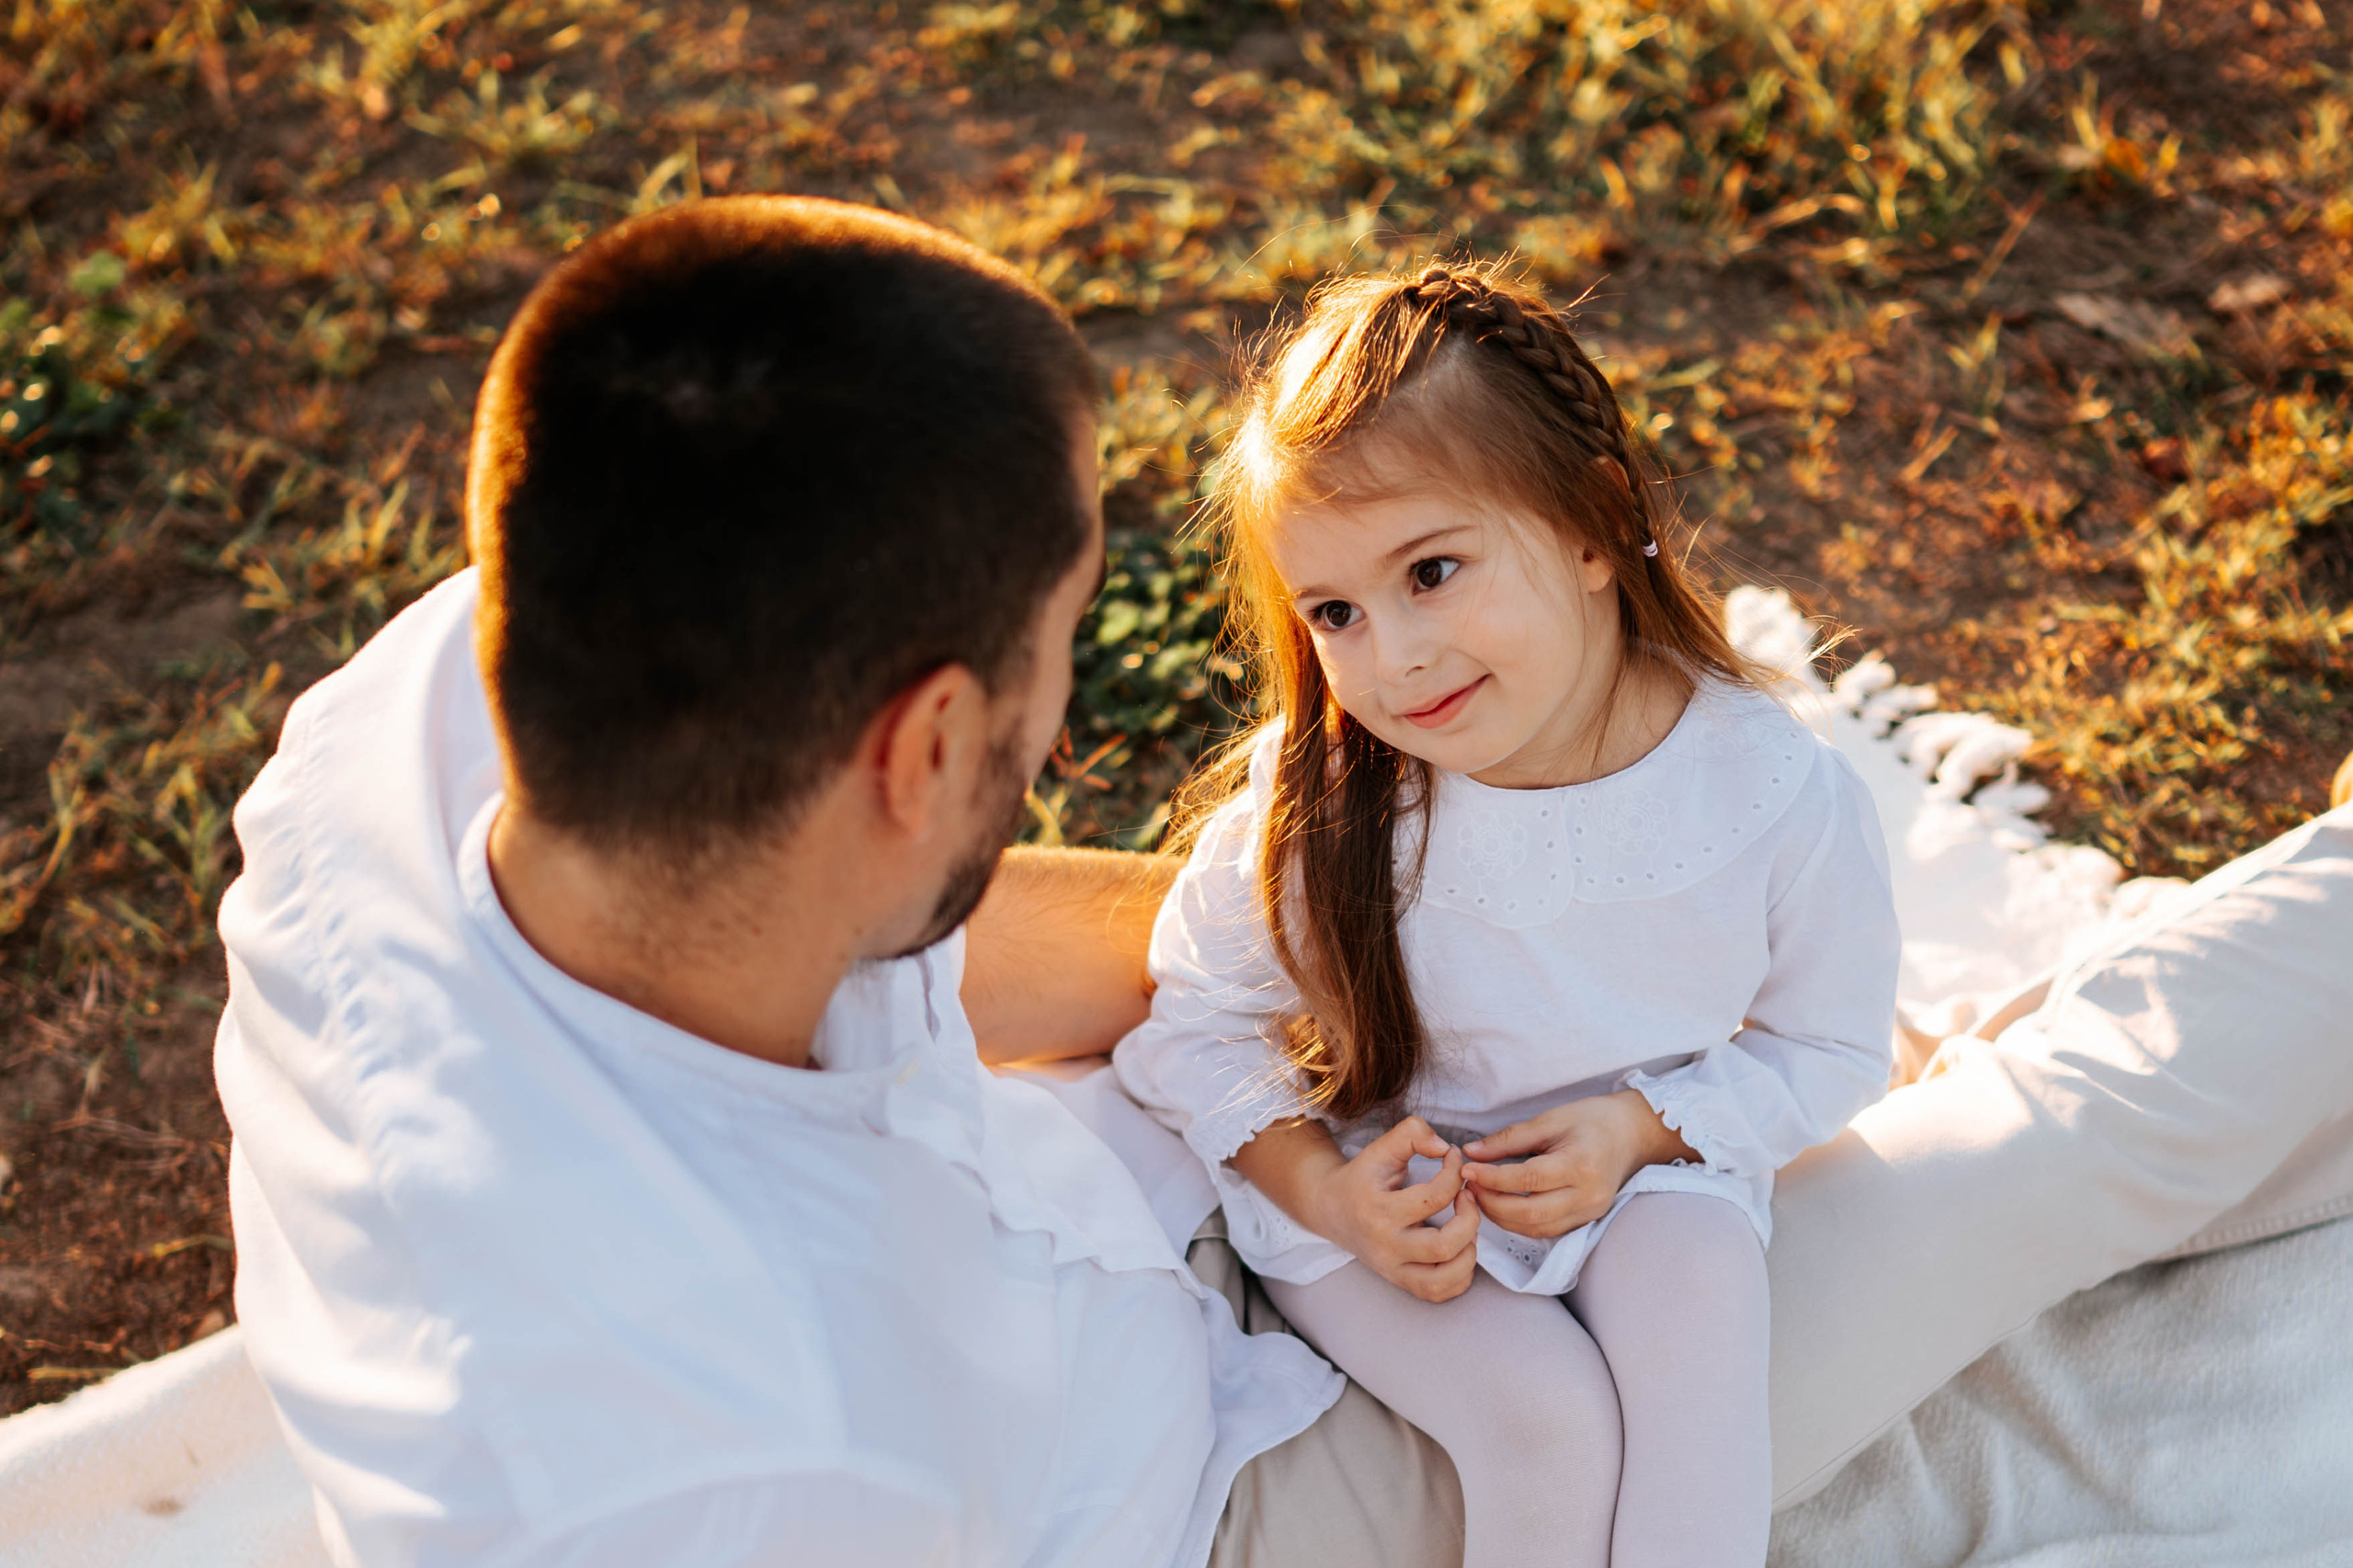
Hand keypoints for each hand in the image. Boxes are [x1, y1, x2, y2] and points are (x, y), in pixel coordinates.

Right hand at [1298, 1117, 1482, 1301]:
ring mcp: (1393, 1270)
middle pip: (1444, 1246)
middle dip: (1470, 1219)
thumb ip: (1412, 1134)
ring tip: (1465, 1228)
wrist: (1331, 1210)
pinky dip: (1461, 1275)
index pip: (1434, 1197)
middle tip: (1467, 1199)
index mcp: (1379, 1211)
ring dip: (1469, 1252)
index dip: (1455, 1173)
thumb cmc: (1361, 1178)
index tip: (1455, 1160)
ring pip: (1446, 1279)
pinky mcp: (1401, 1282)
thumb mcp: (1380, 1148)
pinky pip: (1441, 1293)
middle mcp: (1385, 1247)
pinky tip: (1459, 1249)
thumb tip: (1445, 1148)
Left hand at [1461, 1090, 1696, 1239]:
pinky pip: (1547, 1231)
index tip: (1466, 1170)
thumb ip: (1509, 1139)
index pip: (1527, 1180)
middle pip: (1529, 1213)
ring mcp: (1590, 1213)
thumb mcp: (1550, 1119)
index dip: (1492, 1178)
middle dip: (1491, 1203)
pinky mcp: (1587, 1221)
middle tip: (1468, 1188)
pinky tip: (1502, 1207)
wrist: (1632, 1134)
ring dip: (1502, 1218)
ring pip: (1536, 1229)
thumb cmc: (1592, 1119)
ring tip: (1480, 1197)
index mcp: (1580, 1165)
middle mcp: (1587, 1195)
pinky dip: (1520, 1223)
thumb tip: (1471, 1152)